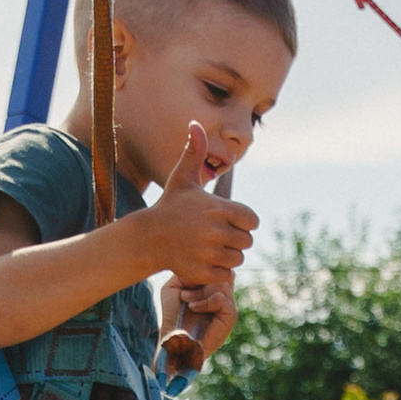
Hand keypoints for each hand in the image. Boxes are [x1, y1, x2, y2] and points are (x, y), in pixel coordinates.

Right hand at [145, 121, 256, 291]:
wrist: (148, 237)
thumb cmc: (170, 206)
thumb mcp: (182, 178)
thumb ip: (194, 152)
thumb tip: (195, 124)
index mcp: (217, 209)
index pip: (252, 220)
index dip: (244, 221)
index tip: (229, 219)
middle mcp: (215, 232)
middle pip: (246, 242)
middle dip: (236, 239)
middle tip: (218, 235)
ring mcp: (208, 254)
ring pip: (237, 260)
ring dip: (228, 256)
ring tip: (211, 247)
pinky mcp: (202, 272)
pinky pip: (225, 275)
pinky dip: (218, 271)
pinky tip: (204, 260)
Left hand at [166, 273, 235, 366]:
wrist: (175, 338)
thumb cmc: (173, 315)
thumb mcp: (175, 286)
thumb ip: (188, 272)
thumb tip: (203, 267)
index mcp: (214, 287)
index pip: (220, 268)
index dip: (207, 267)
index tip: (189, 275)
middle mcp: (224, 294)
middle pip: (221, 272)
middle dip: (200, 279)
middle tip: (184, 291)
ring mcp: (229, 305)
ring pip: (221, 283)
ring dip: (200, 291)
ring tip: (186, 300)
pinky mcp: (231, 316)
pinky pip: (222, 298)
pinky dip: (206, 301)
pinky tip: (193, 307)